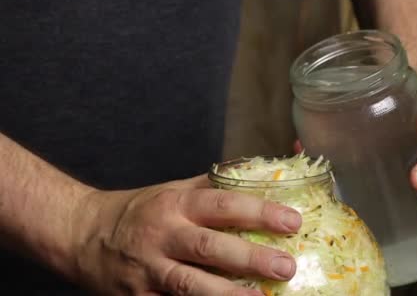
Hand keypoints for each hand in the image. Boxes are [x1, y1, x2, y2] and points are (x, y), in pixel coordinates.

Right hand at [71, 175, 301, 294]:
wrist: (82, 234)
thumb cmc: (139, 210)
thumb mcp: (172, 189)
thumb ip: (212, 186)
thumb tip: (257, 175)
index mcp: (176, 203)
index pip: (223, 205)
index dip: (259, 212)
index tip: (293, 221)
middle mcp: (163, 235)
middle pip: (210, 247)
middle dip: (251, 258)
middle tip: (287, 266)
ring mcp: (148, 270)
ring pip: (190, 284)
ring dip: (227, 294)